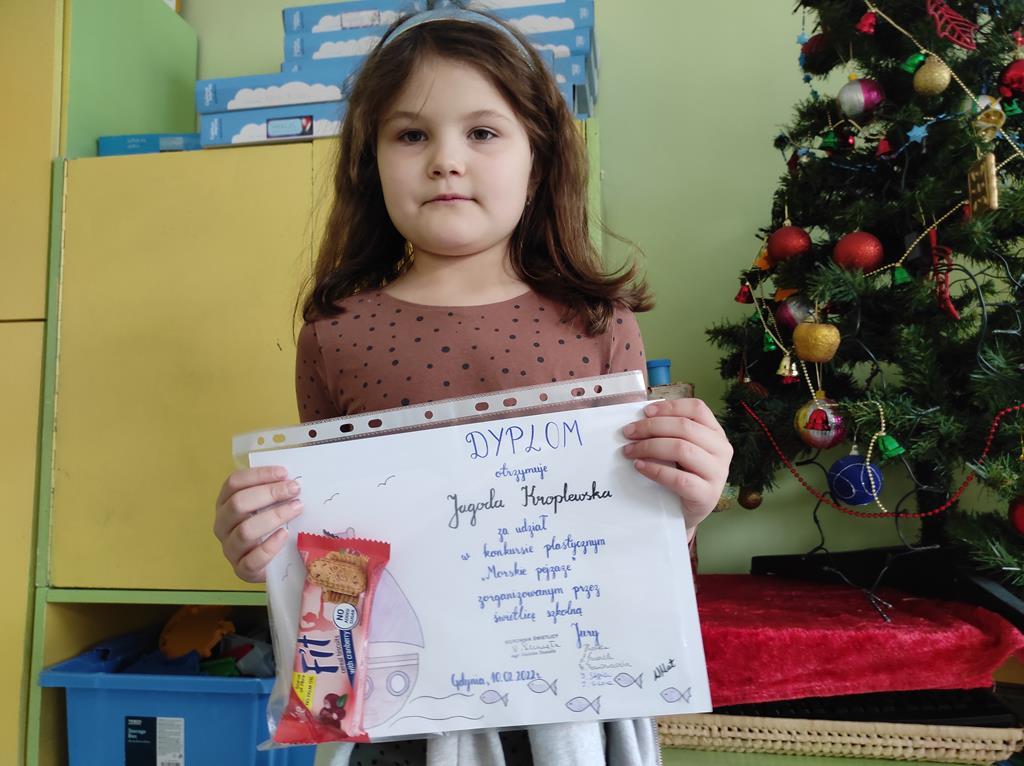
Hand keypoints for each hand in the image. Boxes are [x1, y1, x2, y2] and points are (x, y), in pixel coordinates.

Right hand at [213, 466, 303, 581]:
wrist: (271, 564)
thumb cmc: (269, 528)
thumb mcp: (268, 506)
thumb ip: (274, 492)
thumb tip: (293, 478)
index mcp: (225, 503)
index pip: (234, 482)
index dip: (259, 474)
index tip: (284, 473)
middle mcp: (222, 524)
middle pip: (238, 503)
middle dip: (269, 493)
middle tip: (295, 489)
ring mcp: (230, 548)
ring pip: (245, 530)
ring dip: (274, 516)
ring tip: (297, 508)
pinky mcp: (241, 570)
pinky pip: (252, 559)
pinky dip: (270, 546)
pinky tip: (285, 535)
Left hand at [622, 398, 732, 533]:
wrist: (685, 512)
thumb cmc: (680, 475)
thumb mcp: (680, 450)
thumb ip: (668, 433)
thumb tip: (638, 420)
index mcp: (716, 433)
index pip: (697, 408)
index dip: (670, 407)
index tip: (645, 412)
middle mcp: (722, 450)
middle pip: (685, 427)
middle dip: (651, 427)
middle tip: (628, 433)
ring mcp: (717, 474)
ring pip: (682, 449)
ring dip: (650, 446)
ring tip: (630, 451)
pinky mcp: (707, 495)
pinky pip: (679, 478)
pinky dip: (655, 470)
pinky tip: (640, 467)